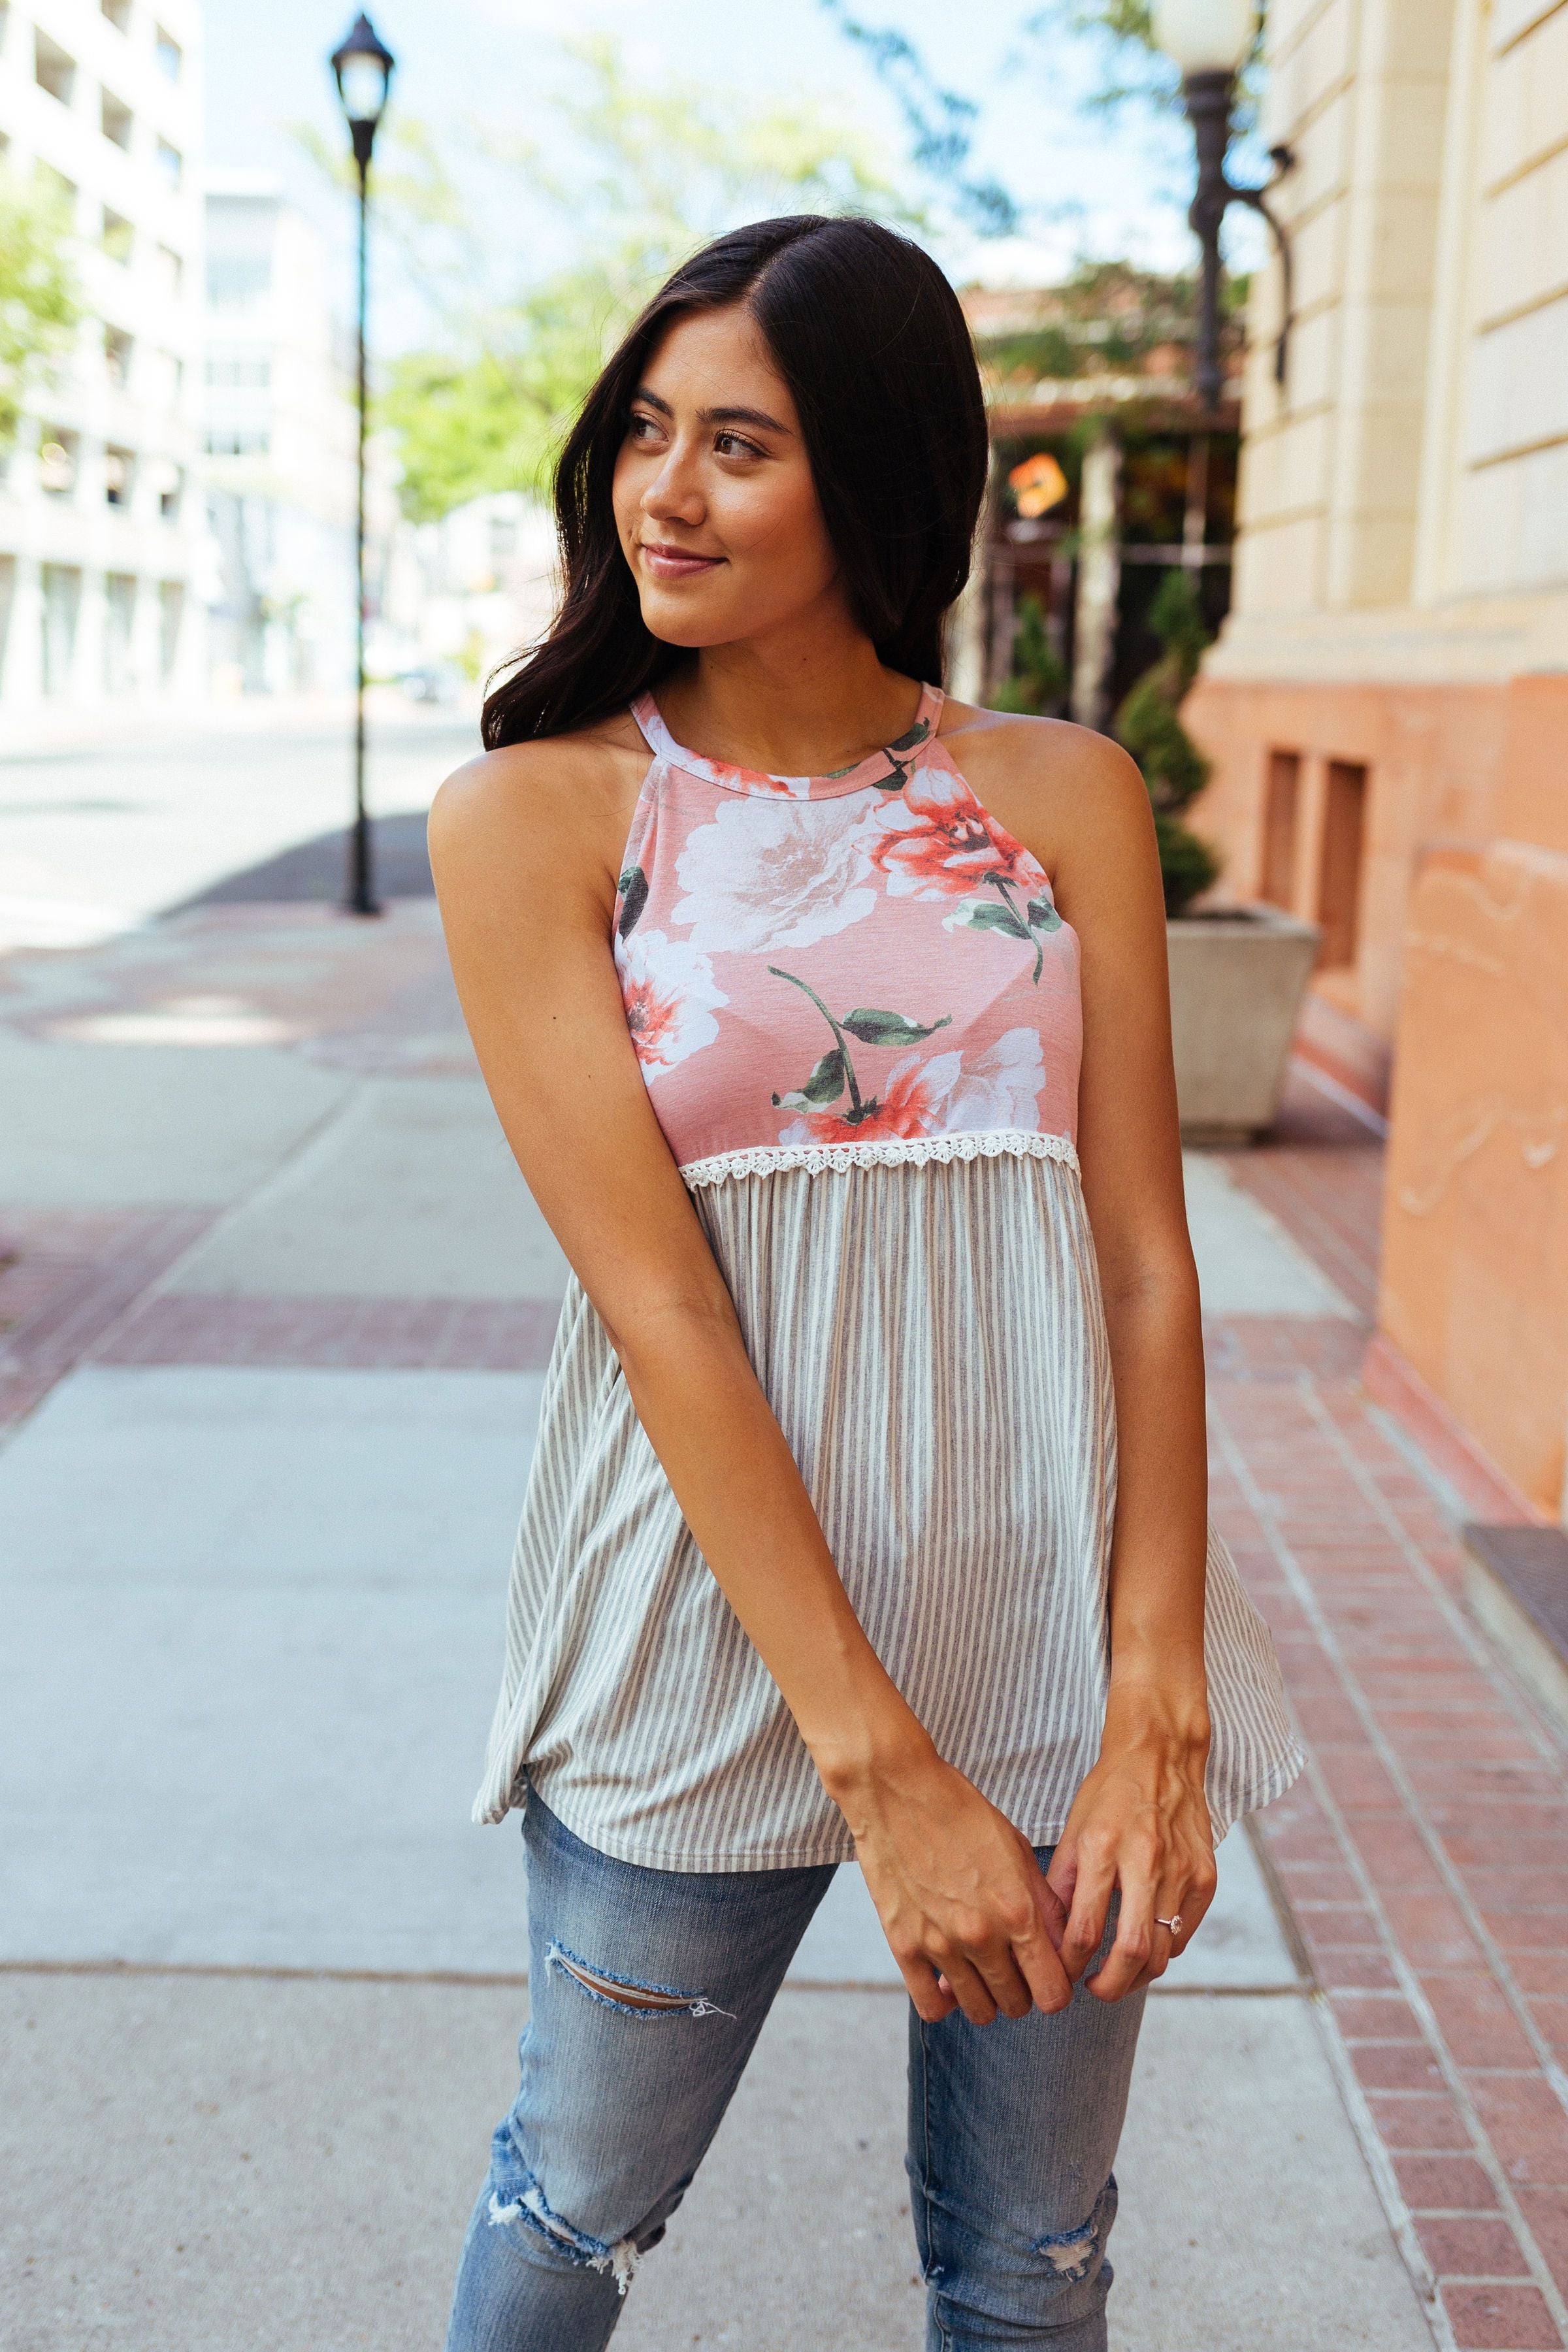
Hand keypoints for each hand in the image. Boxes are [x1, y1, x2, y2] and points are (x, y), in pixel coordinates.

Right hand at [831, 1735, 1072, 2025]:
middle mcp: (981, 1935)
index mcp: (1017, 1910)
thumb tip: (1062, 1945)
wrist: (897, 1789)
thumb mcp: (1016, 1849)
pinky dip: (945, 2000)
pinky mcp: (903, 1944)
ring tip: (980, 1970)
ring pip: (979, 2011)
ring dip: (986, 1997)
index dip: (1056, 1988)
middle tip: (1012, 1966)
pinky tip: (948, 1978)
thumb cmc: (960, 1812)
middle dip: (1022, 1991)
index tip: (1047, 1974)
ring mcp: (939, 1943)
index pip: (1053, 1992)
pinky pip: (931, 2006)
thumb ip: (1043, 1903)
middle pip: (1017, 2005)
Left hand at [1045, 1685, 1216, 2001]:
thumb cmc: (1110, 1792)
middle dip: (1110, 1986)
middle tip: (1094, 1991)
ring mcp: (1182, 1871)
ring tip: (1117, 1975)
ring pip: (1164, 1952)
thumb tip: (1053, 1937)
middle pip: (1134, 1951)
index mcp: (1104, 1848)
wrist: (1162, 1754)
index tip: (1063, 1974)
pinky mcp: (1206, 1877)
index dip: (1071, 1964)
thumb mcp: (1074, 1830)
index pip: (1086, 1929)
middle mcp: (1146, 1861)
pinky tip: (1145, 1946)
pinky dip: (1163, 1950)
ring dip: (1138, 1976)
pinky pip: (1184, 1933)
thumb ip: (1064, 1884)